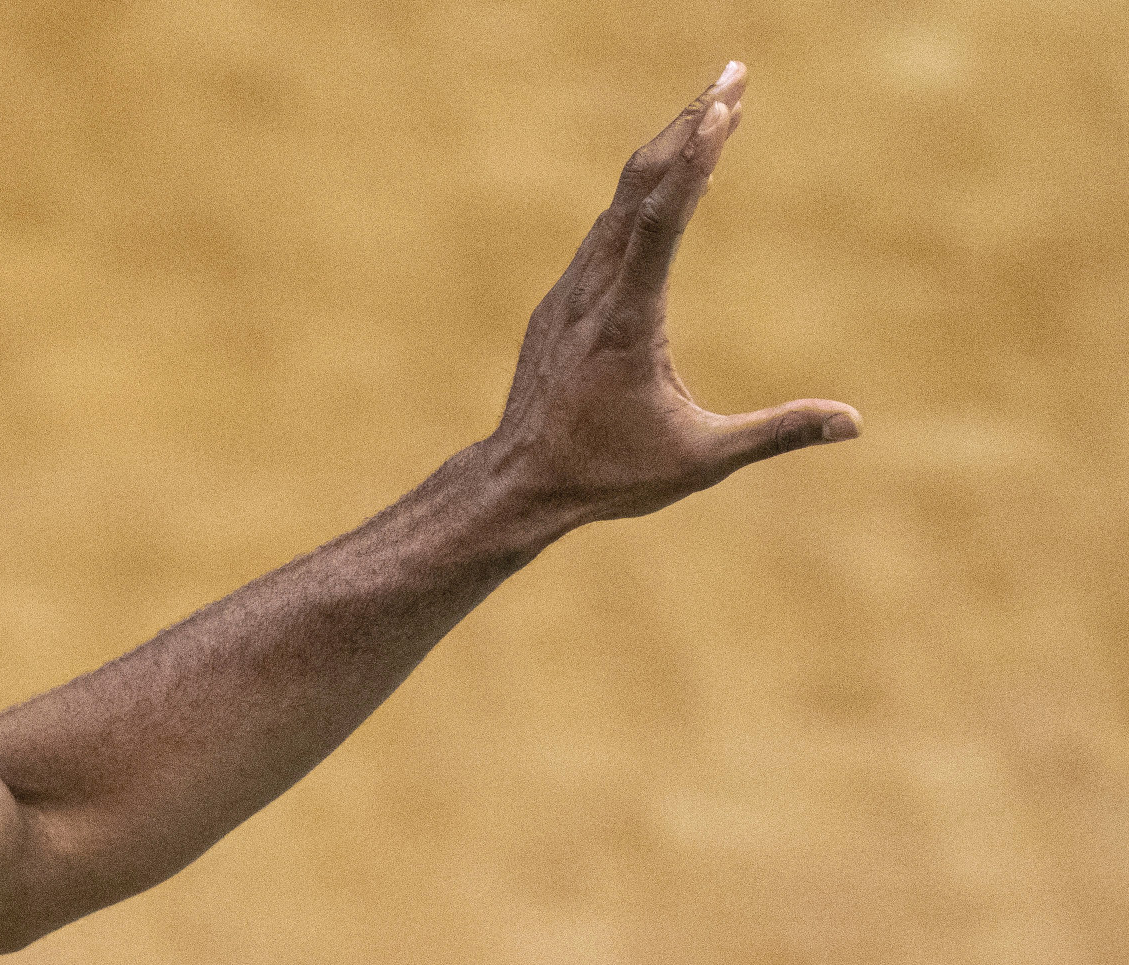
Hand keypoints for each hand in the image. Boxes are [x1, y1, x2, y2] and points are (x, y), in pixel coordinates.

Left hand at [487, 63, 860, 526]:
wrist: (518, 485)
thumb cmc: (608, 477)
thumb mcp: (700, 460)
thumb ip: (775, 433)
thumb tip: (854, 423)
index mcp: (627, 322)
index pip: (661, 222)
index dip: (694, 162)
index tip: (725, 106)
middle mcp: (593, 294)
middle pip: (640, 190)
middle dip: (690, 126)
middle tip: (736, 72)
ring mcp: (572, 294)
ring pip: (620, 204)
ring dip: (668, 151)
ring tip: (717, 105)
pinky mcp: (564, 302)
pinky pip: (607, 232)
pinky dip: (644, 194)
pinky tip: (673, 178)